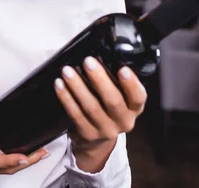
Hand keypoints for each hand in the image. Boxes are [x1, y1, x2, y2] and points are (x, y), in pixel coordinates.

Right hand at [0, 106, 48, 177]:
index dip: (11, 160)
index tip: (26, 157)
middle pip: (5, 169)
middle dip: (26, 162)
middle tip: (43, 152)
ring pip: (5, 171)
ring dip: (23, 164)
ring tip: (40, 154)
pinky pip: (2, 169)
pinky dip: (15, 164)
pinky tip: (27, 157)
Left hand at [54, 56, 146, 170]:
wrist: (97, 141)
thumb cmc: (108, 109)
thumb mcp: (120, 98)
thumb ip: (115, 82)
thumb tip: (101, 56)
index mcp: (134, 108)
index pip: (138, 97)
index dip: (132, 84)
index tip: (123, 69)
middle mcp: (124, 121)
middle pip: (113, 101)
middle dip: (99, 79)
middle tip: (88, 61)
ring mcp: (106, 130)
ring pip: (91, 107)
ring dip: (78, 87)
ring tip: (67, 71)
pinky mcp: (88, 134)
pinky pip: (75, 114)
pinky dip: (66, 98)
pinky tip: (59, 85)